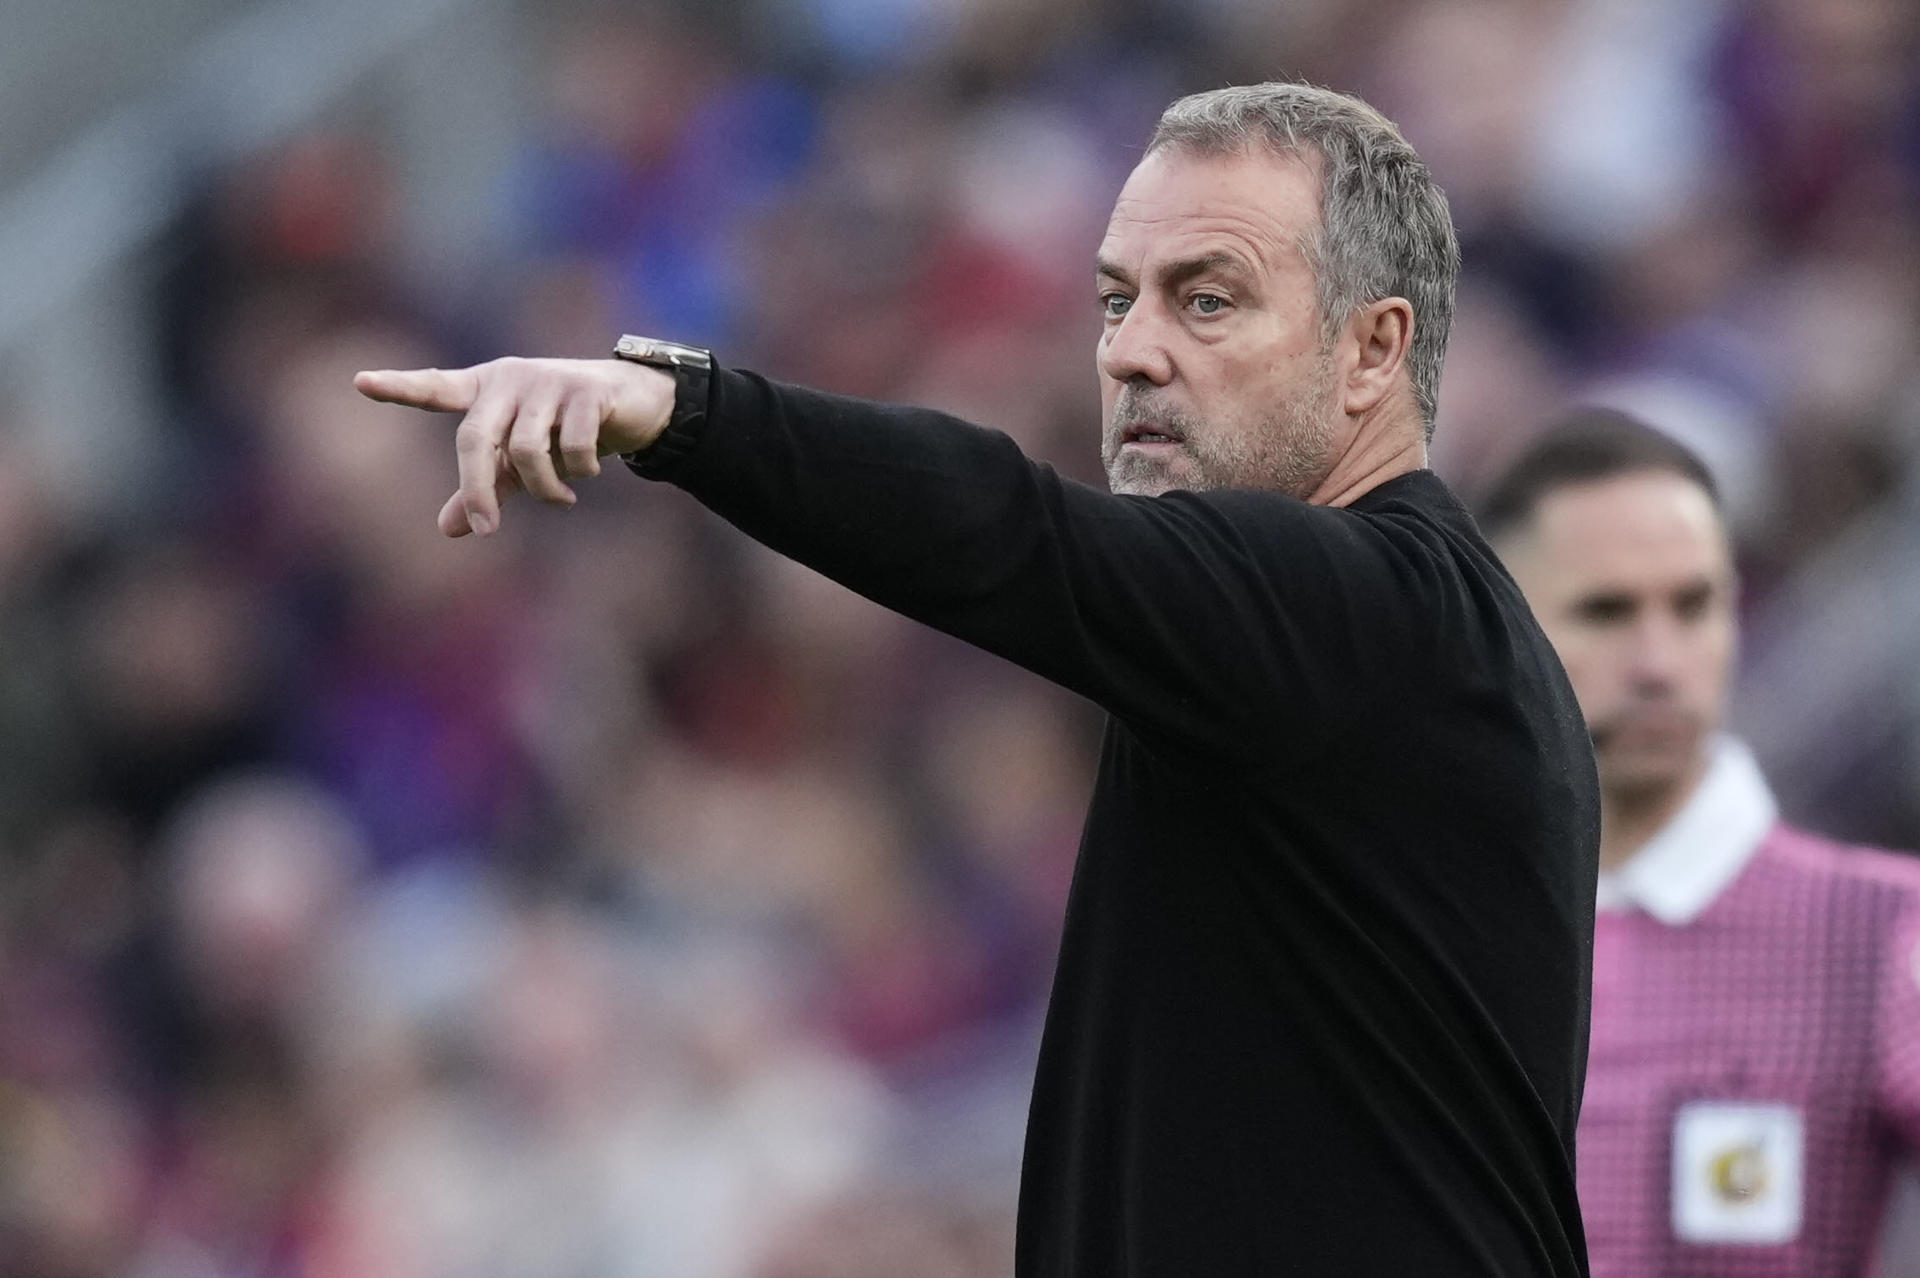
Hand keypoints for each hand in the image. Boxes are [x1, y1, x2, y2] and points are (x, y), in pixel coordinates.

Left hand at [353, 356, 675, 536]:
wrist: (633, 400)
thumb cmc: (566, 428)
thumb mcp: (521, 459)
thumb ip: (486, 487)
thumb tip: (447, 529)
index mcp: (486, 389)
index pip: (436, 388)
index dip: (400, 387)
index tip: (360, 382)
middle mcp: (510, 380)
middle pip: (476, 439)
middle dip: (478, 490)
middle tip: (487, 529)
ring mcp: (548, 381)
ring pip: (527, 450)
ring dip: (545, 488)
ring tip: (563, 499)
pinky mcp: (586, 390)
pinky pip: (573, 447)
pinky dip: (579, 472)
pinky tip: (588, 473)